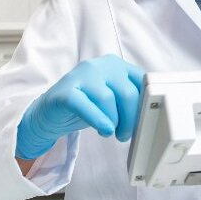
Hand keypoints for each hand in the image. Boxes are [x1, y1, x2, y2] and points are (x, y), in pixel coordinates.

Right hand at [16, 55, 144, 159]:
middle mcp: (100, 66)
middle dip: (130, 119)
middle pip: (127, 92)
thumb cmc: (87, 105)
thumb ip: (130, 101)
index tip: (145, 122)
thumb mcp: (113, 100)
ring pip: (107, 98)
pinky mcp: (65, 90)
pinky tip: (104, 129)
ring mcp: (81, 75)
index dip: (146, 104)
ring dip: (113, 121)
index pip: (141, 81)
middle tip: (125, 134)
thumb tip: (149, 115)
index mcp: (116, 65)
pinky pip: (84, 104)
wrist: (51, 112)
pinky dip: (97, 119)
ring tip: (110, 132)